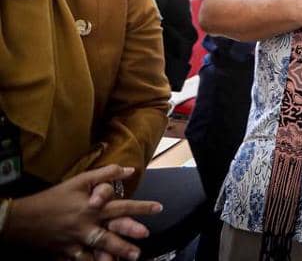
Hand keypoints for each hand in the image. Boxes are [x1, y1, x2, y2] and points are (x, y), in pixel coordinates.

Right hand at [3, 165, 161, 260]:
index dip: (142, 207)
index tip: (159, 208)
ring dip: (113, 255)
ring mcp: (75, 242)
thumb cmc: (53, 198)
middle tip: (144, 239)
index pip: (122, 206)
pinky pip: (81, 260)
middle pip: (110, 233)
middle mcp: (86, 225)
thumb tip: (129, 170)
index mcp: (91, 208)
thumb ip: (105, 175)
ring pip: (97, 251)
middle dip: (128, 238)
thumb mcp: (78, 181)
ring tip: (130, 258)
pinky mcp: (66, 253)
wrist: (23, 219)